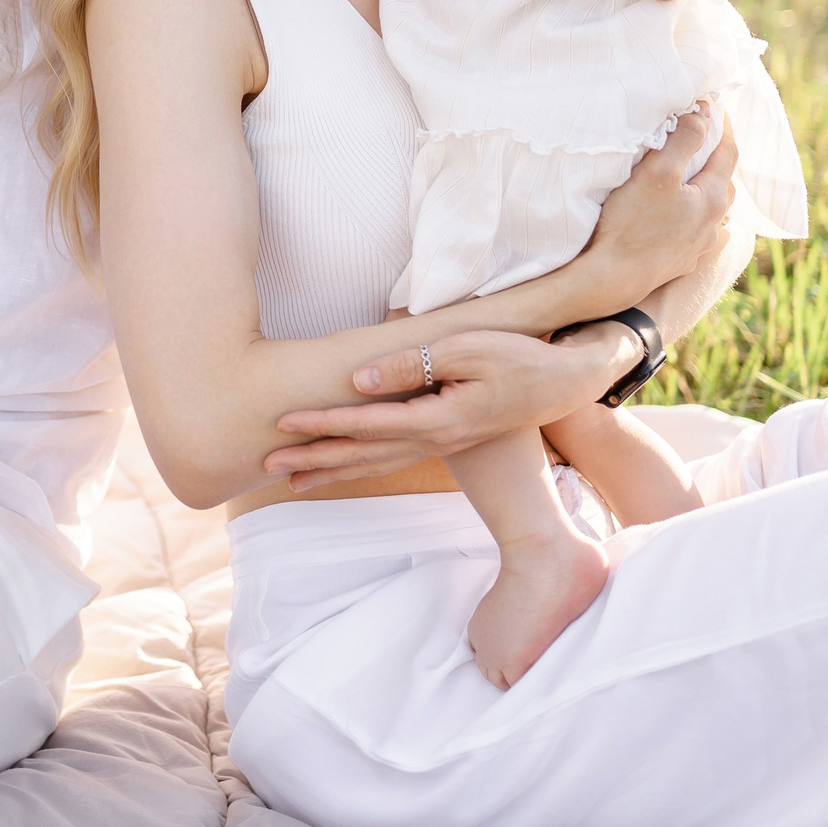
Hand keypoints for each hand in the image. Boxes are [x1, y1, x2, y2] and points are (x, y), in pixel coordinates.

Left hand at [264, 326, 638, 491]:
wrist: (562, 383)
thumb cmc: (519, 357)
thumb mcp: (469, 349)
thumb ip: (412, 364)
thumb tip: (358, 378)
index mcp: (437, 418)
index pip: (366, 424)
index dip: (322, 423)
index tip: (283, 422)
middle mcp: (433, 438)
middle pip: (361, 452)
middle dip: (313, 456)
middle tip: (265, 461)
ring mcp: (439, 442)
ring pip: (373, 462)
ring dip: (330, 469)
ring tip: (289, 477)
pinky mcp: (444, 437)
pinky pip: (391, 458)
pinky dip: (359, 465)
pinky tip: (340, 469)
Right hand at [554, 106, 738, 311]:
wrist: (611, 279)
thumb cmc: (632, 223)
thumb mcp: (658, 171)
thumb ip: (684, 139)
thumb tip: (705, 114)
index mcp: (712, 199)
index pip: (728, 152)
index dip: (723, 126)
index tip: (713, 106)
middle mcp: (712, 225)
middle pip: (724, 183)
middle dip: (716, 158)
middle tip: (702, 138)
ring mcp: (697, 247)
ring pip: (712, 211)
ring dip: (706, 190)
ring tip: (693, 176)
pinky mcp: (679, 263)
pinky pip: (696, 233)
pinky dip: (693, 217)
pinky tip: (682, 217)